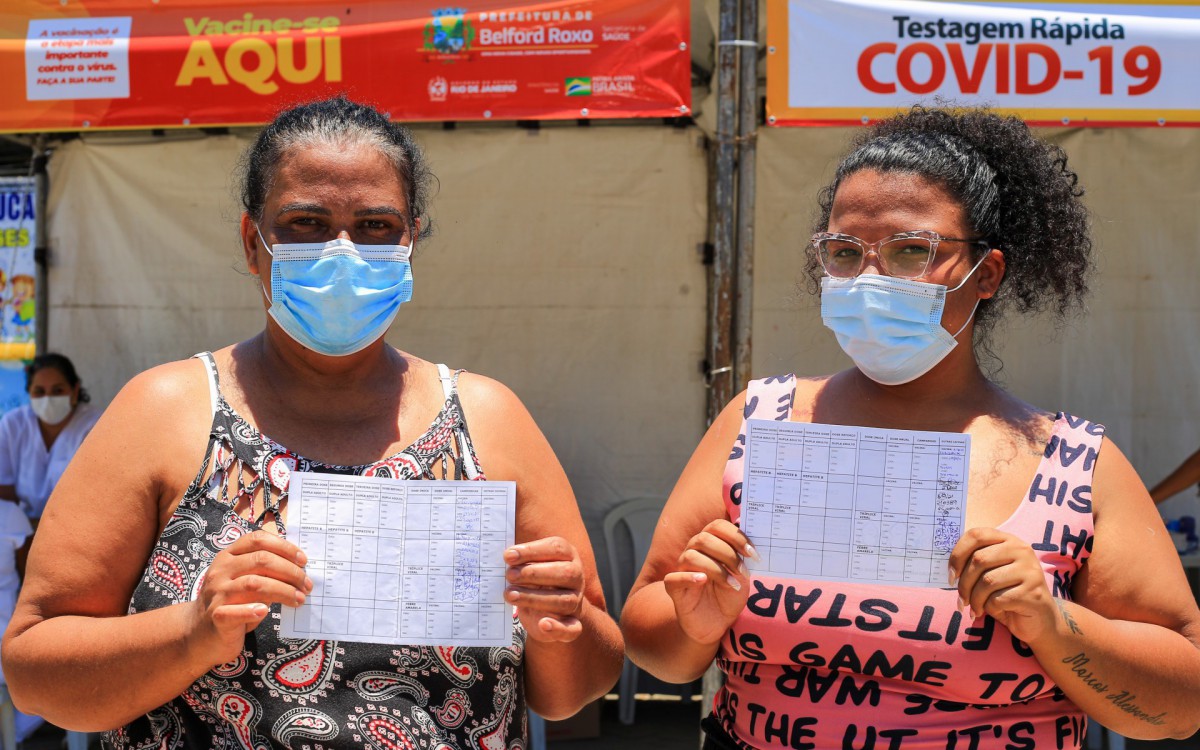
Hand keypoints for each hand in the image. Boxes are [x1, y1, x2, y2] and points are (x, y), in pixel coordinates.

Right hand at [188, 530, 311, 666]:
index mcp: (228, 556)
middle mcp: (221, 570)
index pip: (257, 540)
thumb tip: (299, 569)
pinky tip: (265, 611)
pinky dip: (252, 610)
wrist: (198, 633)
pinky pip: (234, 611)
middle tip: (307, 585)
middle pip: (261, 560)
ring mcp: (216, 593)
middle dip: (290, 571)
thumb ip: (264, 571)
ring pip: (254, 584)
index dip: (284, 547)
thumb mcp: (245, 580)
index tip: (303, 561)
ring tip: (299, 599)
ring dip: (283, 591)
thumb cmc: (231, 603)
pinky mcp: (215, 617)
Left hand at [504, 537, 584, 642]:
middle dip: (533, 573)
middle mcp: (576, 577)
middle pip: (564, 573)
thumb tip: (507, 557)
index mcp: (568, 556)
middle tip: (509, 575)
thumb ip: (521, 561)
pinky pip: (572, 628)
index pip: (556, 548)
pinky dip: (558, 627)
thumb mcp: (529, 566)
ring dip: (534, 598)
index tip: (508, 556)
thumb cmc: (534, 580)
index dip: (532, 551)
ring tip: (510, 595)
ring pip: (564, 600)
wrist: (545, 610)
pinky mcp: (572, 624)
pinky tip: (543, 624)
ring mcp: (576, 601)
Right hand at [663, 520, 754, 645]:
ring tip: (732, 585)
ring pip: (691, 556)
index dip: (736, 536)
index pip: (717, 526)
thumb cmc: (729, 595)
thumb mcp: (741, 575)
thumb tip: (751, 535)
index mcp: (710, 544)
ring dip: (716, 569)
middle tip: (744, 572)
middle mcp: (693, 552)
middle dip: (729, 554)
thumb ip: (743, 556)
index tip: (753, 554)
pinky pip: (673, 578)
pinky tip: (703, 581)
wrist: (718, 623)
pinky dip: (689, 577)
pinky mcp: (673, 588)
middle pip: (704, 539)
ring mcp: (682, 569)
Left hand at [949, 527, 1056, 644]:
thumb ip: (975, 563)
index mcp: (1008, 540)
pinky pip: (998, 599)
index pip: (976, 535)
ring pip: (987, 581)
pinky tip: (989, 612)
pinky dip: (988, 608)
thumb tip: (949, 569)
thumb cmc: (1007, 593)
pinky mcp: (1032, 592)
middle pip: (979, 560)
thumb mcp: (991, 573)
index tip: (951, 575)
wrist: (1038, 620)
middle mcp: (1022, 550)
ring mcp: (1030, 571)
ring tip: (974, 608)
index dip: (957, 554)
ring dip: (974, 599)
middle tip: (961, 600)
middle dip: (964, 583)